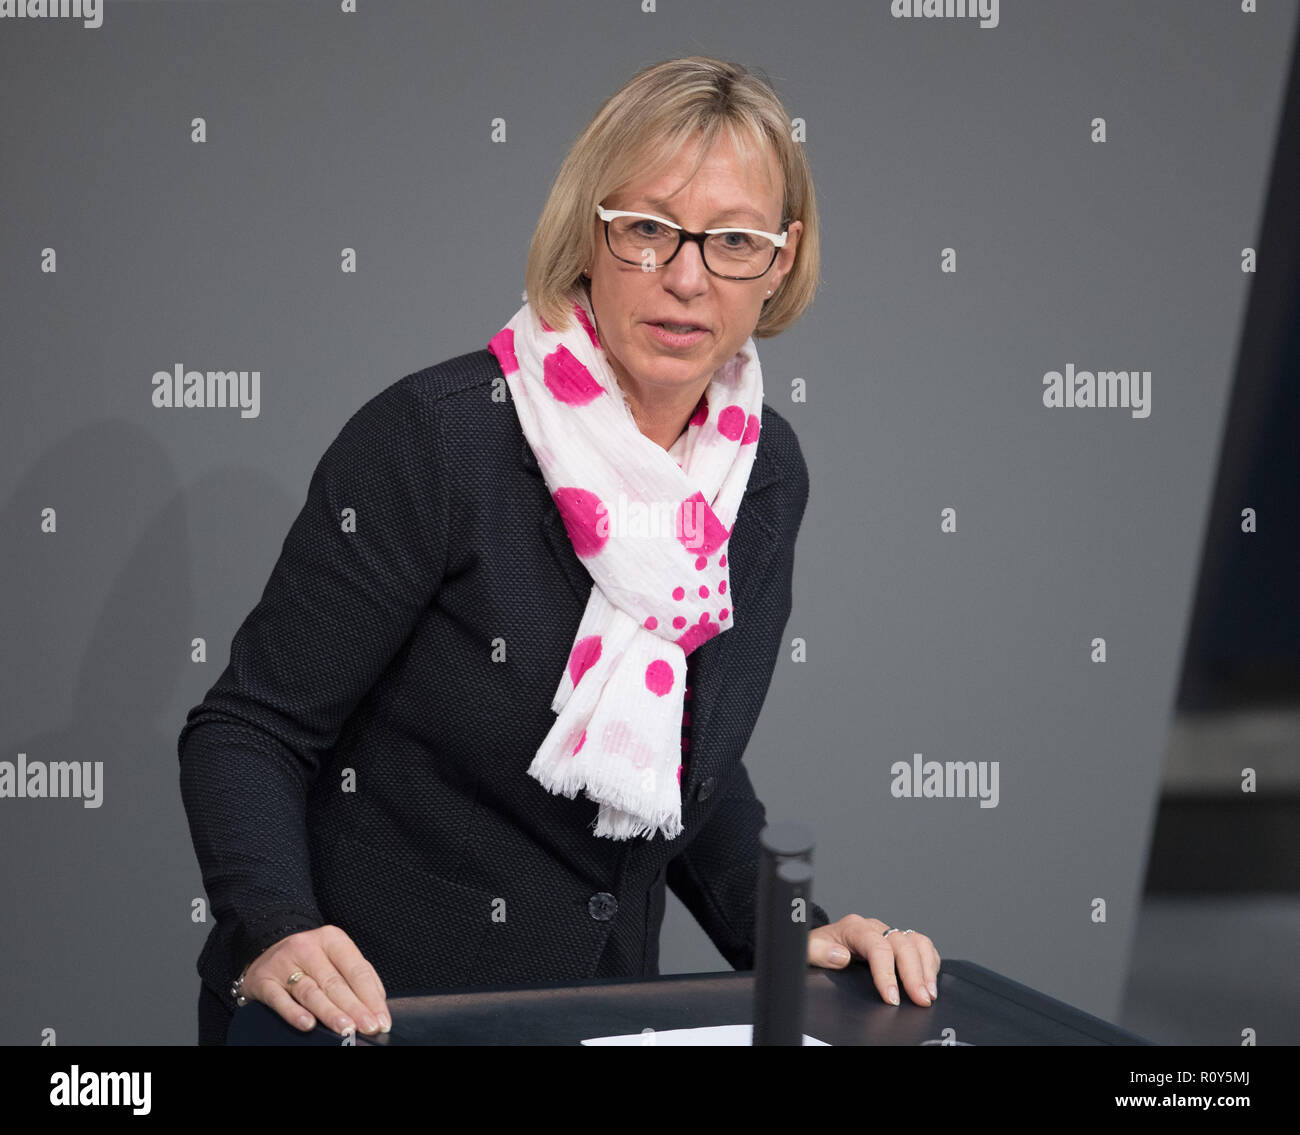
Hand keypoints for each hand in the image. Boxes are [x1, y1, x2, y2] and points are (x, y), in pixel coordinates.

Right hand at [239, 924, 389, 1036]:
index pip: (357, 969)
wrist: (265, 950)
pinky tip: (308, 1025)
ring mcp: (283, 963)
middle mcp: (308, 948)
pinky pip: (279, 999)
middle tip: (368, 1027)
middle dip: (354, 1008)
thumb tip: (377, 1005)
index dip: (371, 996)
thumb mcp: (335, 957)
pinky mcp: (263, 980)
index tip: (381, 1019)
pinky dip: (294, 1013)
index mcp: (332, 939)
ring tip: (345, 1029)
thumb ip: (357, 977)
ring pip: (311, 992)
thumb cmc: (309, 959)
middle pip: (335, 982)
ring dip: (330, 1013)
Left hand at [807, 915, 939, 1006]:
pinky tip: (930, 981)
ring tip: (929, 994)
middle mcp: (875, 928)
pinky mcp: (897, 942)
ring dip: (926, 968)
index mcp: (854, 928)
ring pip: (917, 942)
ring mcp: (888, 933)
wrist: (820, 943)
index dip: (887, 973)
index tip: (892, 997)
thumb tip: (841, 957)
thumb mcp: (808, 950)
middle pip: (903, 945)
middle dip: (914, 974)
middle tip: (920, 1000)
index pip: (877, 946)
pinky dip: (929, 962)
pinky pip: (921, 945)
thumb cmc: (816, 948)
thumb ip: (819, 952)